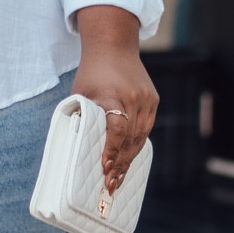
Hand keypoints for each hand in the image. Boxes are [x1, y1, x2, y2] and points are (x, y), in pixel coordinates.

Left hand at [73, 5, 158, 194]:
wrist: (114, 46)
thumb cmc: (92, 73)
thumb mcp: (80, 93)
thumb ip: (84, 117)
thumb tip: (79, 148)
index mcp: (111, 95)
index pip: (115, 129)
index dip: (111, 151)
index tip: (105, 169)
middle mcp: (132, 98)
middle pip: (129, 139)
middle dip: (120, 164)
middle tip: (111, 186)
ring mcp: (146, 99)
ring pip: (140, 137)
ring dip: (129, 159)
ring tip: (119, 178)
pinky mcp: (153, 100)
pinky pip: (146, 129)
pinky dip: (137, 145)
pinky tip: (128, 159)